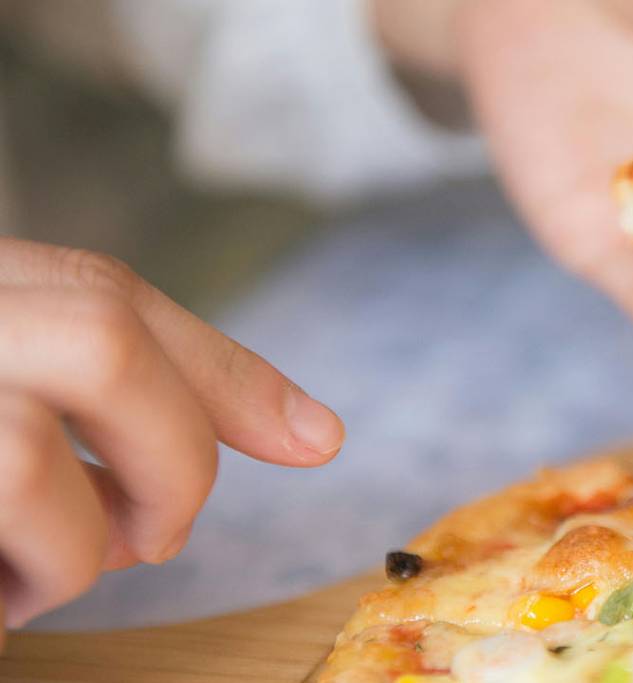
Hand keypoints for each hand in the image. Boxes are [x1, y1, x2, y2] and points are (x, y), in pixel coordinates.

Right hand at [0, 238, 344, 646]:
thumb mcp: (8, 387)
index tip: (319, 440)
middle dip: (173, 455)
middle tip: (156, 539)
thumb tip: (306, 434)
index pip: (109, 294)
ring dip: (71, 550)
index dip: (228, 373)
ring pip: (27, 460)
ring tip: (29, 587)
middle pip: (103, 342)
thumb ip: (101, 397)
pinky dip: (6, 597)